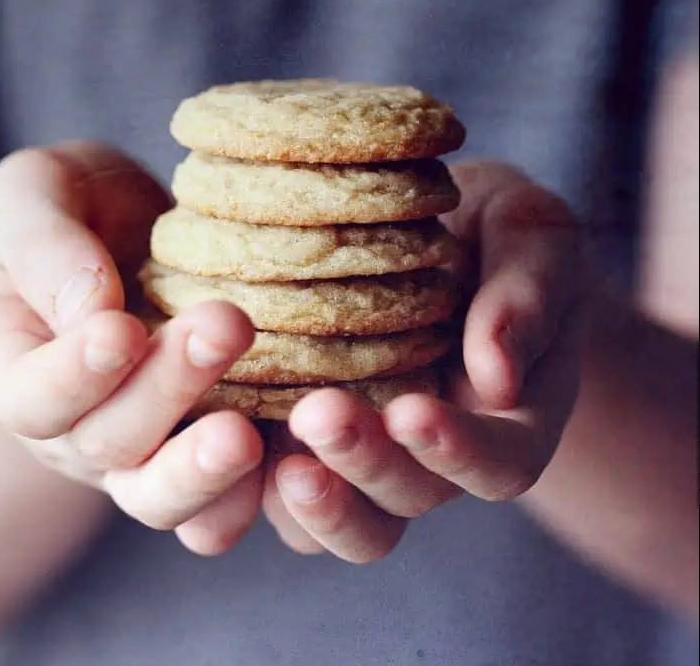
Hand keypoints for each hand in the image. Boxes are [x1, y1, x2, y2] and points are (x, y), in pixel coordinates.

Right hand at [0, 142, 264, 554]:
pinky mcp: (204, 458)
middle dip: (167, 391)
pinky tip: (294, 463)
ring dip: (205, 472)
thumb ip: (45, 245)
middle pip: (110, 443)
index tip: (122, 330)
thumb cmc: (81, 210)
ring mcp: (141, 453)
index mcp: (15, 370)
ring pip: (162, 499)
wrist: (135, 237)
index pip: (31, 397)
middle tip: (225, 327)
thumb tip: (93, 310)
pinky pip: (221, 508)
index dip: (73, 375)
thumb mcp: (39, 194)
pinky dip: (256, 497)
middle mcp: (74, 430)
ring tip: (245, 436)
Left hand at [261, 162, 582, 560]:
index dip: (459, 451)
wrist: (441, 234)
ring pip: (349, 520)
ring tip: (269, 456)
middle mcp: (439, 454)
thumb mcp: (532, 236)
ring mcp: (375, 452)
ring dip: (314, 501)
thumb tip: (498, 378)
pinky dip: (258, 485)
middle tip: (319, 414)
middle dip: (366, 466)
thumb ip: (528, 297)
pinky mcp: (314, 438)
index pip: (500, 464)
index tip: (412, 411)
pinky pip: (288, 489)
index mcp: (511, 419)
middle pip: (410, 499)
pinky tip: (222, 436)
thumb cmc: (497, 233)